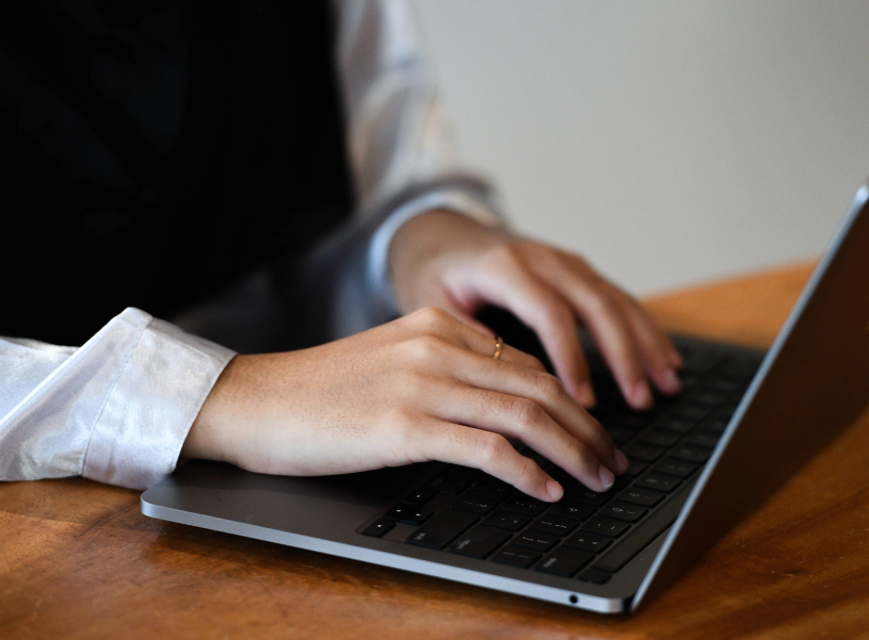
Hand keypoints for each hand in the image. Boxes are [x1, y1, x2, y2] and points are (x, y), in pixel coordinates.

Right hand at [182, 308, 629, 500]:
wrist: (254, 401)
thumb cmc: (321, 392)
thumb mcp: (393, 361)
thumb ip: (448, 370)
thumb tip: (507, 405)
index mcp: (439, 325)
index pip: (528, 363)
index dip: (572, 401)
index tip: (595, 432)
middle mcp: (437, 347)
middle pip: (540, 386)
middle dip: (588, 429)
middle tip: (614, 461)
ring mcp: (423, 384)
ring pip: (525, 415)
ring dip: (573, 451)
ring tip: (597, 478)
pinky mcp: (405, 426)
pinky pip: (488, 449)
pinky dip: (528, 471)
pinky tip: (547, 490)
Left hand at [390, 210, 682, 409]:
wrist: (439, 233)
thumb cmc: (432, 274)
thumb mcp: (428, 304)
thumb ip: (462, 339)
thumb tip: (502, 385)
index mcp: (505, 267)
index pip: (549, 313)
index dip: (571, 359)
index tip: (583, 402)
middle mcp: (543, 259)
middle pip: (596, 305)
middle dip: (623, 356)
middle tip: (640, 401)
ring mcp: (566, 263)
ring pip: (616, 301)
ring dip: (645, 344)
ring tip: (667, 386)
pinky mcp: (578, 272)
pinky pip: (619, 299)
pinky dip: (646, 330)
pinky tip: (666, 360)